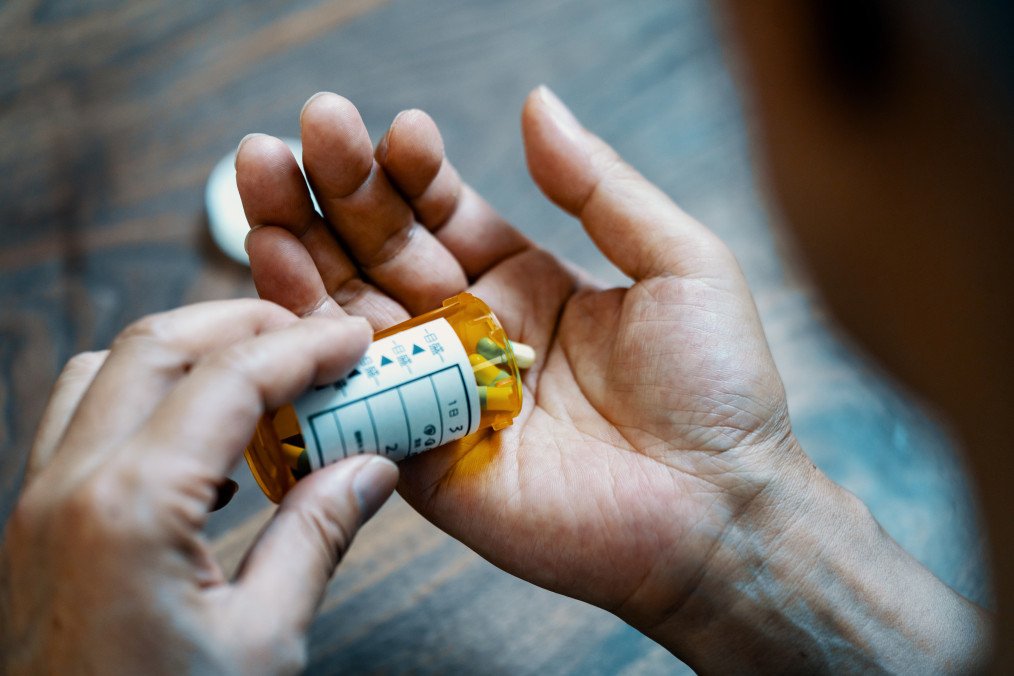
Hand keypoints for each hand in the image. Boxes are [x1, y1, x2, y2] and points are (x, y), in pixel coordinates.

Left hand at [1, 301, 398, 673]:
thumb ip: (318, 535)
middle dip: (240, 324)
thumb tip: (373, 467)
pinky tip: (205, 446)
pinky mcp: (35, 527)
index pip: (229, 378)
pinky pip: (82, 422)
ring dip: (186, 354)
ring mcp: (39, 503)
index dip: (304, 347)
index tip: (355, 338)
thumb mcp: (263, 641)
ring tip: (261, 375)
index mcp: (132, 507)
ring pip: (105, 371)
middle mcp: (70, 486)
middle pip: (154, 345)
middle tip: (312, 340)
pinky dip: (147, 399)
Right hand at [236, 88, 800, 621]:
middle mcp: (470, 333)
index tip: (395, 130)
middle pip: (381, 252)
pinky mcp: (420, 455)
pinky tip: (275, 272)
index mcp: (523, 284)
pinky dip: (308, 337)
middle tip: (296, 132)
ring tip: (260, 179)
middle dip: (335, 191)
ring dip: (301, 246)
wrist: (719, 511)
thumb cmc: (718, 389)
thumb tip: (540, 104)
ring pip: (350, 312)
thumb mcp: (676, 262)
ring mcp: (439, 393)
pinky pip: (352, 392)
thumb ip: (599, 186)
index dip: (411, 172)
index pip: (441, 214)